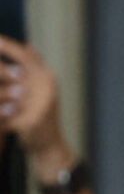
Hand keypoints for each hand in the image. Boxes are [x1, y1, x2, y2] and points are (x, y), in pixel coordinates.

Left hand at [0, 39, 66, 163]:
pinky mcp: (30, 123)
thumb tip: (29, 46)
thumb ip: (36, 68)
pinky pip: (5, 114)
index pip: (25, 57)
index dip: (8, 47)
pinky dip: (0, 113)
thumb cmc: (42, 117)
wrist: (50, 148)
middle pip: (12, 72)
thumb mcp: (44, 89)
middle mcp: (45, 89)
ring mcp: (39, 106)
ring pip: (4, 93)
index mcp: (47, 79)